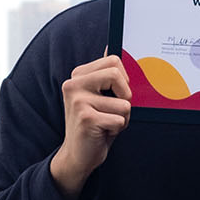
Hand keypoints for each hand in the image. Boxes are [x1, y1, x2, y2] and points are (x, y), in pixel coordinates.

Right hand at [49, 54, 131, 198]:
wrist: (79, 154)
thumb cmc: (96, 123)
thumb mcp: (101, 96)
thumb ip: (106, 74)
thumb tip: (111, 45)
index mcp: (78, 76)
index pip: (113, 60)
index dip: (124, 80)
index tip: (117, 93)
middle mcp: (73, 85)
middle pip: (118, 75)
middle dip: (125, 97)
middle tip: (114, 109)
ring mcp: (77, 101)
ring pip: (125, 104)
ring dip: (123, 118)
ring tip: (106, 123)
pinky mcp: (85, 118)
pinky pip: (120, 119)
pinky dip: (118, 128)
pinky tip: (102, 132)